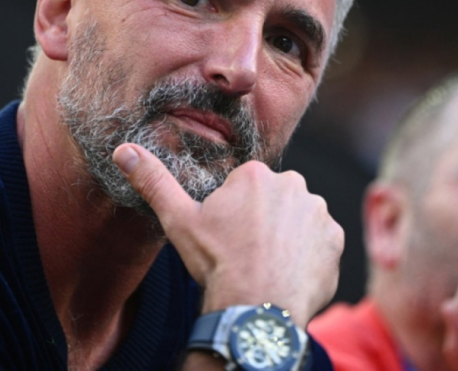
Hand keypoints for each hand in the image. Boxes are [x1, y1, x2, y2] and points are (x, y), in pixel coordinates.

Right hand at [112, 143, 343, 327]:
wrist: (255, 307)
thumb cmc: (217, 263)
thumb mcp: (179, 221)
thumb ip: (154, 182)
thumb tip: (123, 151)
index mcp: (256, 175)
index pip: (248, 187)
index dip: (237, 212)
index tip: (231, 234)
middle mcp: (293, 184)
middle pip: (275, 199)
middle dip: (264, 219)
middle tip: (248, 248)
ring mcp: (318, 211)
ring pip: (298, 218)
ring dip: (288, 235)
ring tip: (269, 261)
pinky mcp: (334, 237)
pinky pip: (320, 240)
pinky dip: (309, 253)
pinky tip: (290, 270)